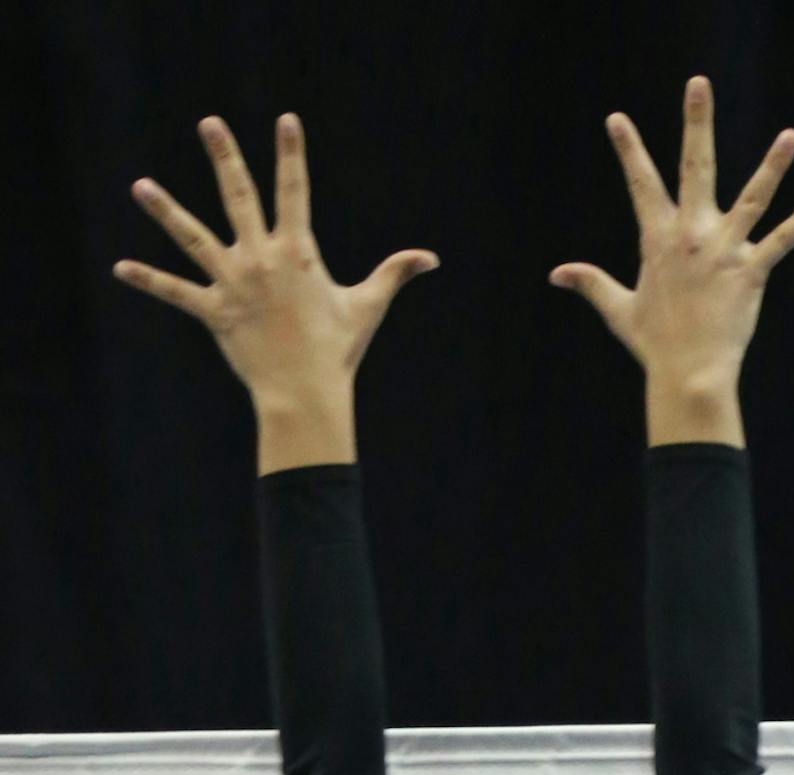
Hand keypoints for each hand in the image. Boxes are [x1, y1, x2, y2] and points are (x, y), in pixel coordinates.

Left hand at [114, 115, 435, 432]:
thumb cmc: (338, 350)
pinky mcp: (214, 311)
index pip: (295, 192)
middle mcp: (261, 259)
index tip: (286, 121)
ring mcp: (233, 283)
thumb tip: (431, 259)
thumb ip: (393, 274)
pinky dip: (149, 281)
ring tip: (140, 187)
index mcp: (297, 253)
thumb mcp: (367, 307)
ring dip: (165, 211)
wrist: (307, 393)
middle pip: (238, 196)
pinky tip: (121, 268)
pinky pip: (176, 293)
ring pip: (193, 237)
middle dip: (224, 156)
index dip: (291, 154)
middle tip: (209, 123)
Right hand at [552, 77, 793, 426]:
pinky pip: (783, 240)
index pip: (641, 183)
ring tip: (791, 135)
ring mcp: (724, 250)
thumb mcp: (618, 309)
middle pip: (694, 166)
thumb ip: (591, 283)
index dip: (629, 150)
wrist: (688, 373)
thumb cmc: (655, 345)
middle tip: (698, 85)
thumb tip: (557, 274)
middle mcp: (692, 235)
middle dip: (695, 123)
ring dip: (773, 164)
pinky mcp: (751, 272)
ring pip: (753, 197)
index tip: (619, 119)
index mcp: (658, 239)